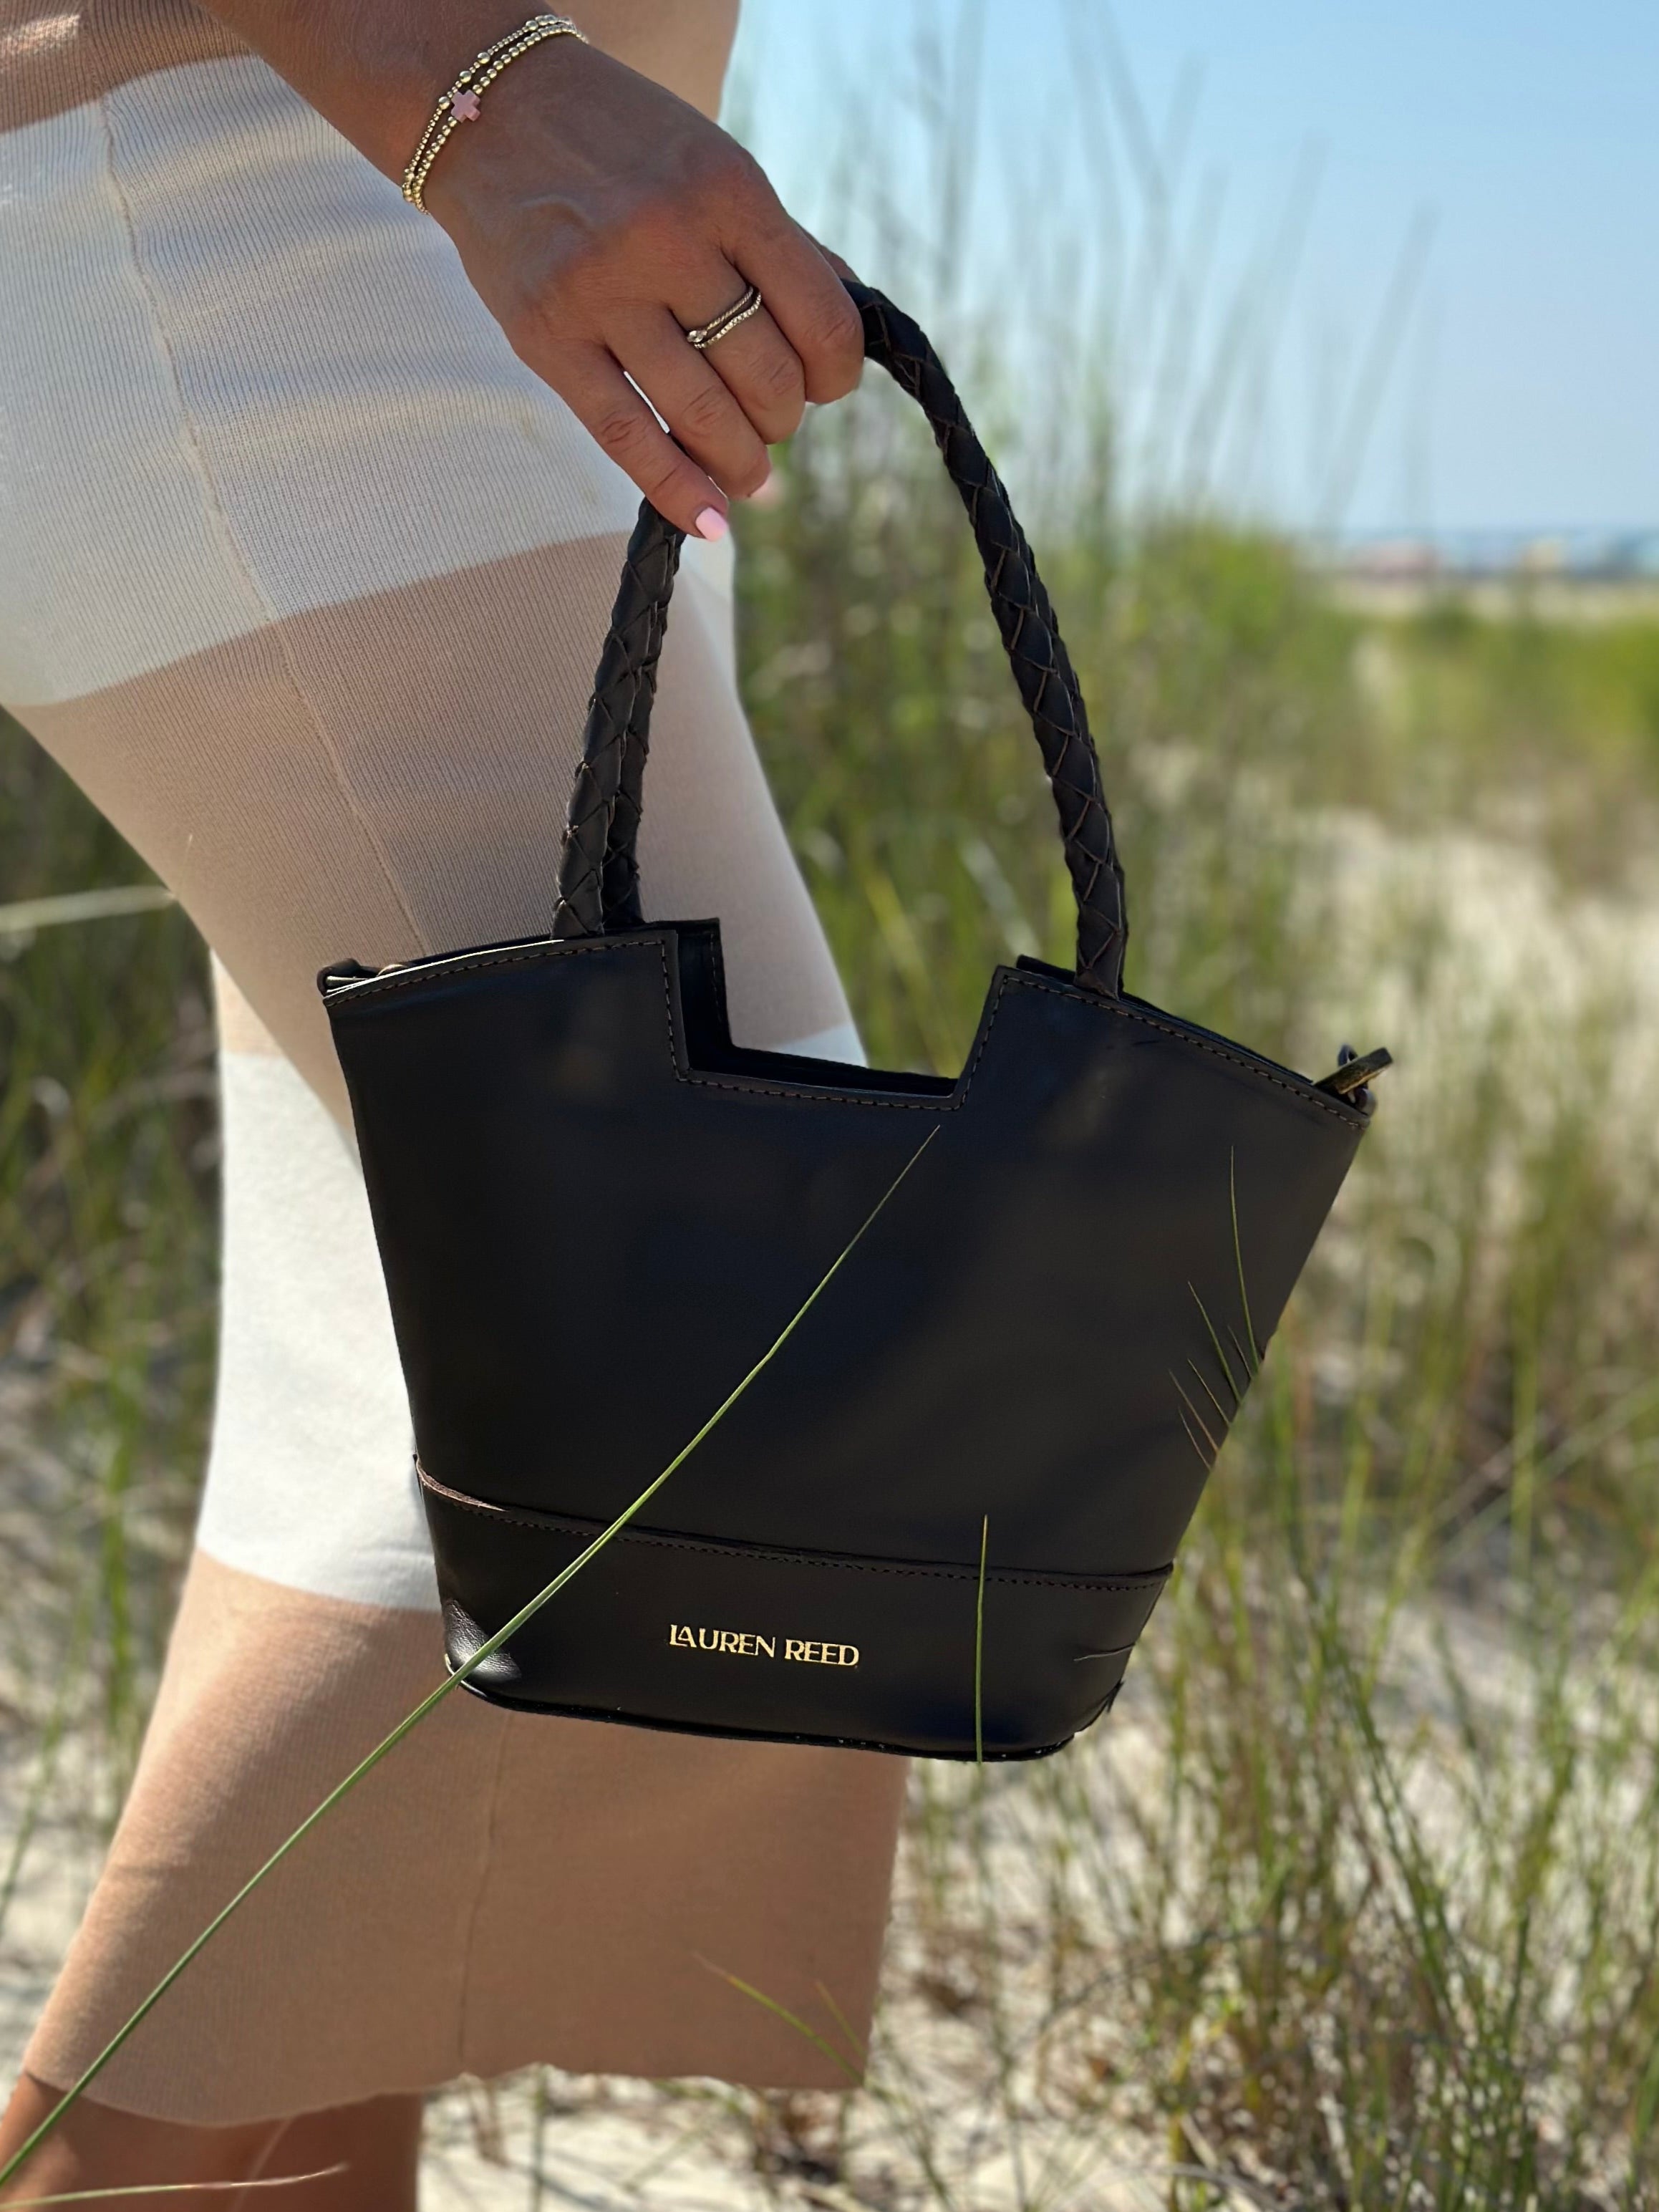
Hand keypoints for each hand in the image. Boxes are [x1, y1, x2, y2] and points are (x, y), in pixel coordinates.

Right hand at [423, 35, 864, 535]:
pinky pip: (627, 437)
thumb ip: (781, 245)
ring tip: (748, 472)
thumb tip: (851, 332)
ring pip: (703, 417)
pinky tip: (711, 522)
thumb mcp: (715, 165)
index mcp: (729, 189)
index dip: (838, 376)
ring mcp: (602, 289)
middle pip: (766, 378)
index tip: (826, 388)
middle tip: (771, 421)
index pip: (823, 319)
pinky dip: (679, 492)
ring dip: (741, 463)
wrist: (491, 111)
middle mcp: (668, 237)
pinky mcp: (547, 336)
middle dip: (783, 419)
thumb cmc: (624, 148)